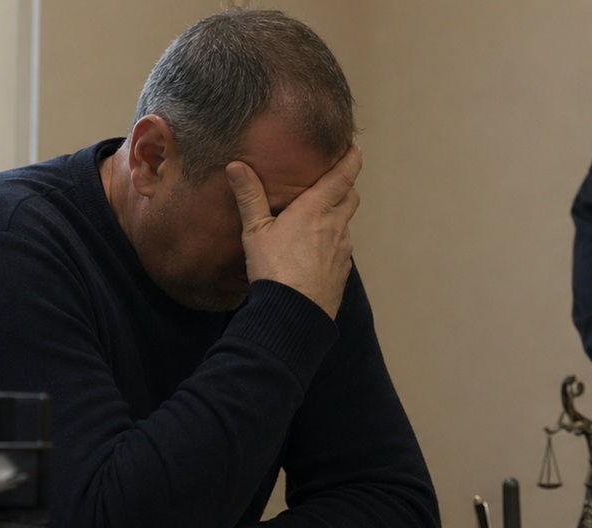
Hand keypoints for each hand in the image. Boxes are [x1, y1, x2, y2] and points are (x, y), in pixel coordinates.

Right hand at [227, 145, 360, 318]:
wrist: (294, 315)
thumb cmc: (274, 270)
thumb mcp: (255, 231)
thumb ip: (249, 197)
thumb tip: (236, 165)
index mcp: (316, 209)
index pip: (343, 176)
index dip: (351, 159)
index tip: (355, 149)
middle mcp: (336, 226)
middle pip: (351, 197)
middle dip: (345, 186)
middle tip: (335, 180)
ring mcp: (342, 250)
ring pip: (346, 224)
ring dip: (337, 216)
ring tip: (319, 218)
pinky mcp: (342, 272)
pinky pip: (342, 250)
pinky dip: (333, 243)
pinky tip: (316, 252)